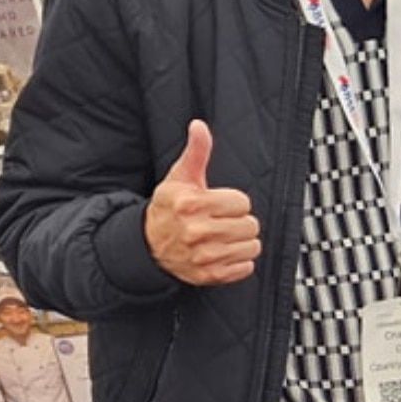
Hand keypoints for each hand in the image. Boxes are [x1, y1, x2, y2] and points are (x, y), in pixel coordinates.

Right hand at [145, 120, 260, 284]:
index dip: (233, 202)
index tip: (217, 204)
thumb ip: (196, 152)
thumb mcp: (180, 177)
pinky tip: (221, 253)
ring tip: (222, 237)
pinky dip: (238, 261)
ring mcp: (203, 257)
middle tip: (220, 221)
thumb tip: (199, 125)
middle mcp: (196, 232)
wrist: (148, 244)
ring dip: (241, 242)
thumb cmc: (170, 207)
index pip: (243, 203)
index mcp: (191, 205)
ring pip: (252, 246)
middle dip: (239, 221)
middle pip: (251, 225)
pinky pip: (245, 267)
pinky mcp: (209, 276)